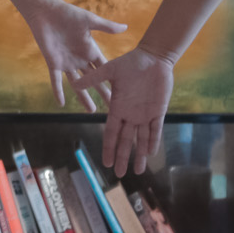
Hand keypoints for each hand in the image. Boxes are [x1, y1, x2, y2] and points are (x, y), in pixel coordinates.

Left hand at [23, 0, 127, 111]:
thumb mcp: (90, 20)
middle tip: (113, 107)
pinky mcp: (53, 63)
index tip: (124, 92)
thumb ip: (106, 26)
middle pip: (94, 80)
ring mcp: (67, 63)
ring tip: (92, 111)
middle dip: (103, 93)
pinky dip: (57, 91)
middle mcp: (80, 59)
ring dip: (83, 97)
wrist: (46, 11)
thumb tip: (126, 27)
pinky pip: (55, 80)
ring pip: (77, 84)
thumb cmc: (68, 13)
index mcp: (91, 50)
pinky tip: (61, 104)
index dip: (113, 80)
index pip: (105, 68)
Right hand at [78, 46, 174, 175]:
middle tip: (120, 175)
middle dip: (122, 157)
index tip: (106, 163)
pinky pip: (156, 129)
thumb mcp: (110, 70)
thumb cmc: (131, 62)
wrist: (153, 58)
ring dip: (139, 155)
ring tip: (138, 171)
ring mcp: (145, 114)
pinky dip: (153, 141)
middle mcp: (130, 114)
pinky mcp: (159, 110)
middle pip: (125, 141)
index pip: (112, 133)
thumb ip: (94, 78)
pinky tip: (150, 152)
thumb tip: (74, 82)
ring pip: (141, 139)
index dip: (109, 148)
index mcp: (118, 107)